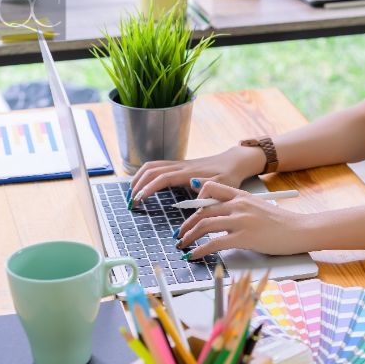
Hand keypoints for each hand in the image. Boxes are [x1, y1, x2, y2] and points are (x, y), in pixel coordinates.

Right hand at [128, 146, 263, 204]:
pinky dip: (145, 174)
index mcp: (189, 173)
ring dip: (138, 178)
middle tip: (130, 201)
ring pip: (151, 166)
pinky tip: (142, 184)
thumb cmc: (229, 176)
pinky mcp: (179, 165)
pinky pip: (157, 166)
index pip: (162, 178)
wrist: (234, 162)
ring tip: (131, 193)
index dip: (148, 188)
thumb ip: (210, 191)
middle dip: (137, 184)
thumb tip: (194, 194)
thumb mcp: (224, 187)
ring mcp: (178, 164)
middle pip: (150, 170)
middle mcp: (180, 166)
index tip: (138, 199)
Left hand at [176, 181, 313, 255]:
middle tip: (181, 234)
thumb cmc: (283, 223)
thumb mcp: (259, 208)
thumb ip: (241, 210)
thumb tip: (223, 220)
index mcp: (243, 196)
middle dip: (187, 223)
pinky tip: (193, 256)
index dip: (195, 200)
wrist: (300, 230)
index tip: (188, 212)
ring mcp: (241, 220)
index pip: (211, 189)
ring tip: (183, 245)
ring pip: (204, 225)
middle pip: (203, 210)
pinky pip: (213, 243)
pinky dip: (199, 250)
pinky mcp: (244, 237)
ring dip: (189, 236)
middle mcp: (239, 205)